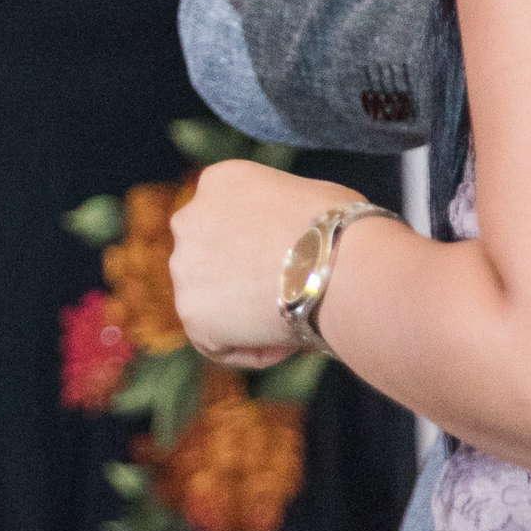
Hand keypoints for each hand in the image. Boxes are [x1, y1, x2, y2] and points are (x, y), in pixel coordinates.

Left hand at [171, 163, 349, 361]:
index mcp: (220, 182)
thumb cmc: (346, 231)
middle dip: (246, 281)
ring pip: (212, 301)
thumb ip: (282, 214)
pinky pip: (217, 342)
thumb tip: (293, 238)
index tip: (297, 267)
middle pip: (213, 259)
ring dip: (247, 316)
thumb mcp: (309, 198)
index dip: (265, 249)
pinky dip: (251, 349)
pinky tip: (286, 343)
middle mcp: (190, 218)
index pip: (230, 220)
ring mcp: (184, 265)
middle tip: (291, 298)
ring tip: (296, 320)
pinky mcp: (191, 312)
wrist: (340, 267)